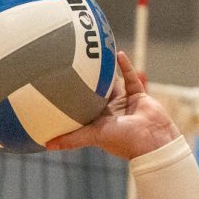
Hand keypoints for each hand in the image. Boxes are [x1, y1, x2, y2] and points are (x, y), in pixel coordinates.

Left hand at [46, 51, 179, 159]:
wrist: (152, 139)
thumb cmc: (123, 140)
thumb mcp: (94, 136)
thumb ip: (72, 139)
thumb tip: (46, 145)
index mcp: (99, 123)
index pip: (82, 109)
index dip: (72, 100)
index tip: (59, 88)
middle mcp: (110, 113)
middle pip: (96, 94)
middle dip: (87, 83)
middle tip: (74, 65)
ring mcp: (125, 103)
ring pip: (113, 84)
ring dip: (106, 72)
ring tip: (96, 56)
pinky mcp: (138, 95)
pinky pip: (130, 77)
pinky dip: (125, 66)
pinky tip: (117, 53)